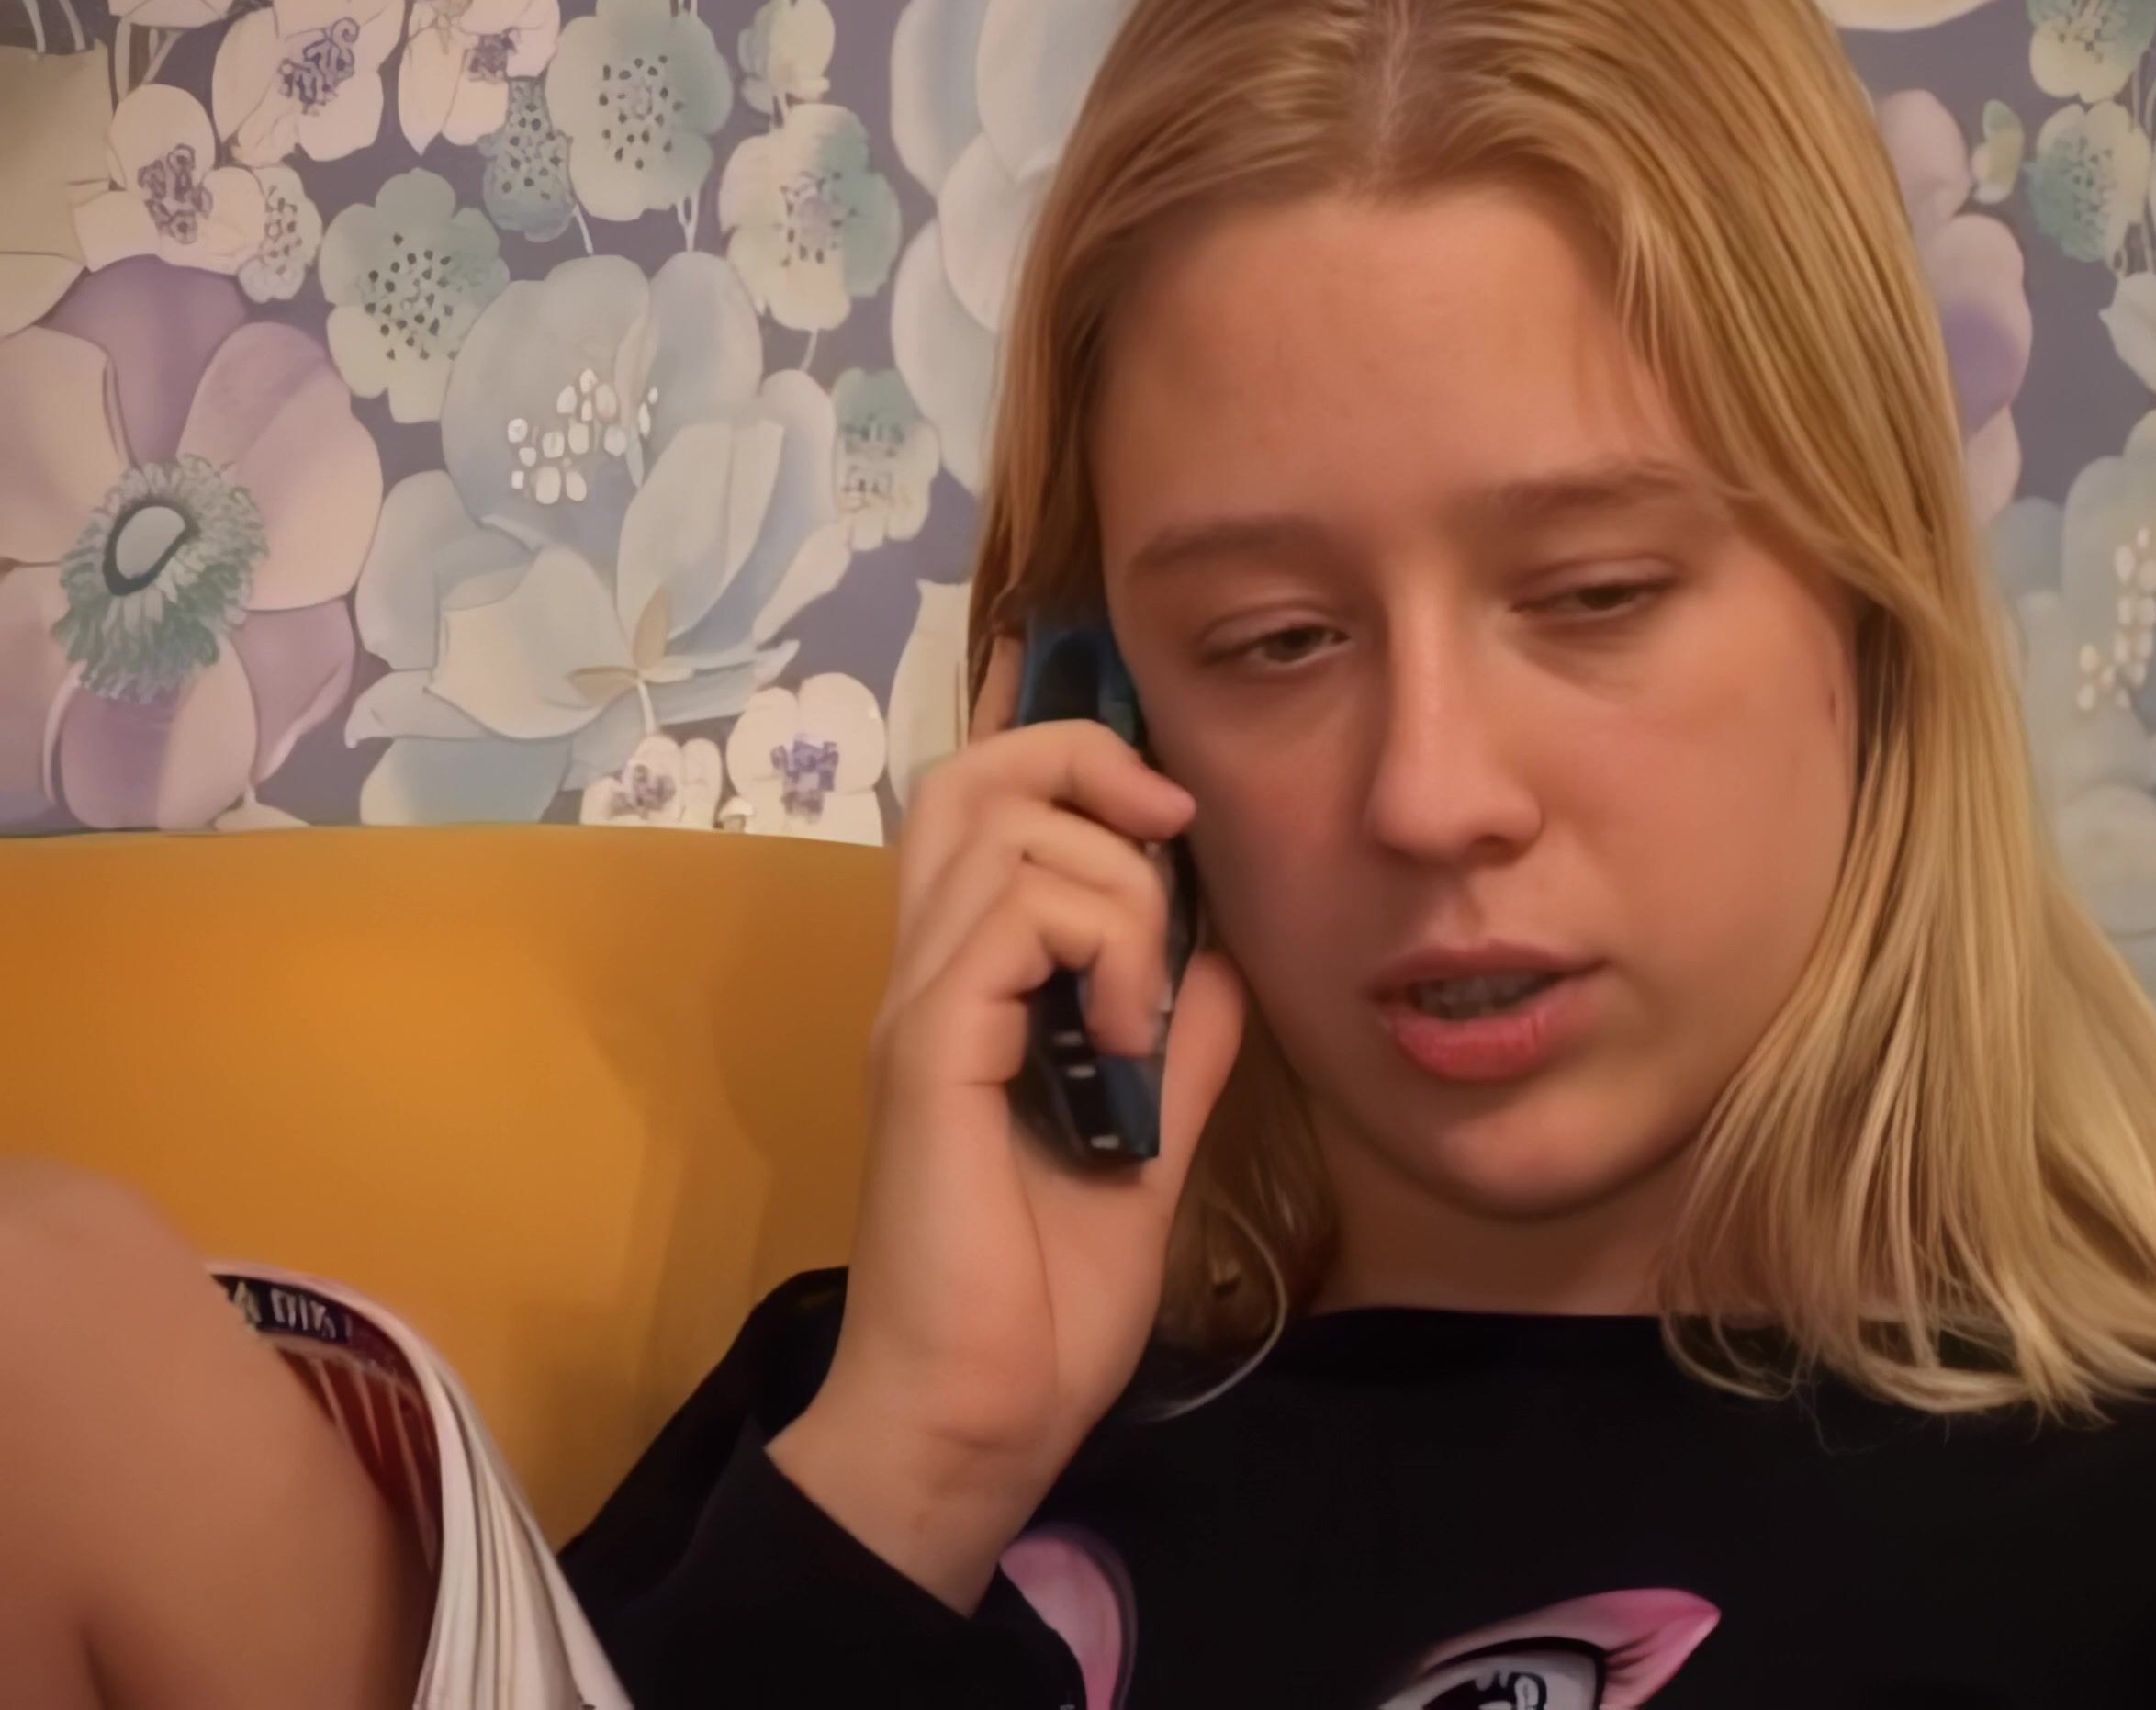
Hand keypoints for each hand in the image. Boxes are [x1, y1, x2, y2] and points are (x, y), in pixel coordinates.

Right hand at [768, 632, 1247, 1611]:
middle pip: (970, 774)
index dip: (1067, 751)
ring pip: (1007, 829)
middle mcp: (928, 975)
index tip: (1171, 803)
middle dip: (1088, 760)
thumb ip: (1182, 1038)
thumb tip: (1224, 951)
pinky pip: (1012, 918)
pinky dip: (1099, 947)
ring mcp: (919, 1007)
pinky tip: (1125, 1041)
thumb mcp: (1154, 1140)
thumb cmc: (1048, 1298)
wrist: (979, 1416)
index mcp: (971, 987)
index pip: (980, 803)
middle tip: (1172, 834)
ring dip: (1116, 888)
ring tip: (1143, 1007)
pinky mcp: (928, 1052)